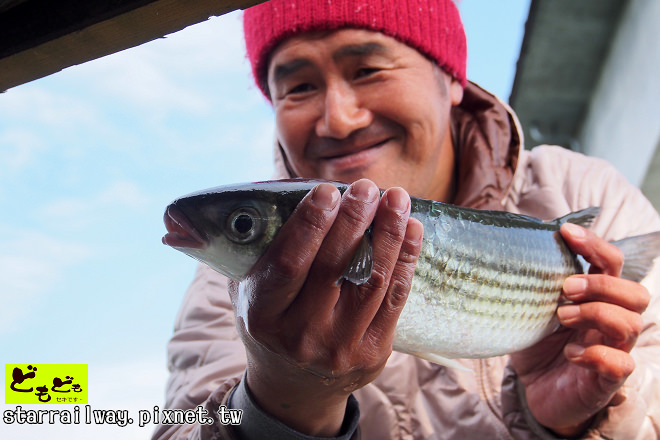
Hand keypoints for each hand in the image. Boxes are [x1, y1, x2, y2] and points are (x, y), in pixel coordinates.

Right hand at [227, 179, 422, 435]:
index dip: (309, 225)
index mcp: (263, 316)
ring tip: (396, 197)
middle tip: (366, 187)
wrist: (295, 388)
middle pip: (334, 269)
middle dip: (353, 221)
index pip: (288, 265)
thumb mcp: (249, 292)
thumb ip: (262, 250)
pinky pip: (395, 299)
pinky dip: (406, 260)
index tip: (327, 190)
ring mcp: (340, 348)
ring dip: (388, 234)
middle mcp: (301, 335)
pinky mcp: (374, 353)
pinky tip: (411, 229)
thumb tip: (283, 192)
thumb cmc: (272, 324)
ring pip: (370, 281)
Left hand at [510, 223, 649, 436]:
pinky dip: (596, 355)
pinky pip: (621, 364)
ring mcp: (613, 350)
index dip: (595, 244)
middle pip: (636, 293)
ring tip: (560, 317)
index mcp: (596, 299)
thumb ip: (528, 283)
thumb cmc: (535, 344)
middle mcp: (611, 322)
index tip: (566, 232)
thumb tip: (499, 249)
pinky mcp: (607, 380)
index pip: (612, 264)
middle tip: (565, 288)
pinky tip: (571, 355)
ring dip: (595, 314)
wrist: (535, 392)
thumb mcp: (528, 308)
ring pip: (631, 324)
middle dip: (601, 284)